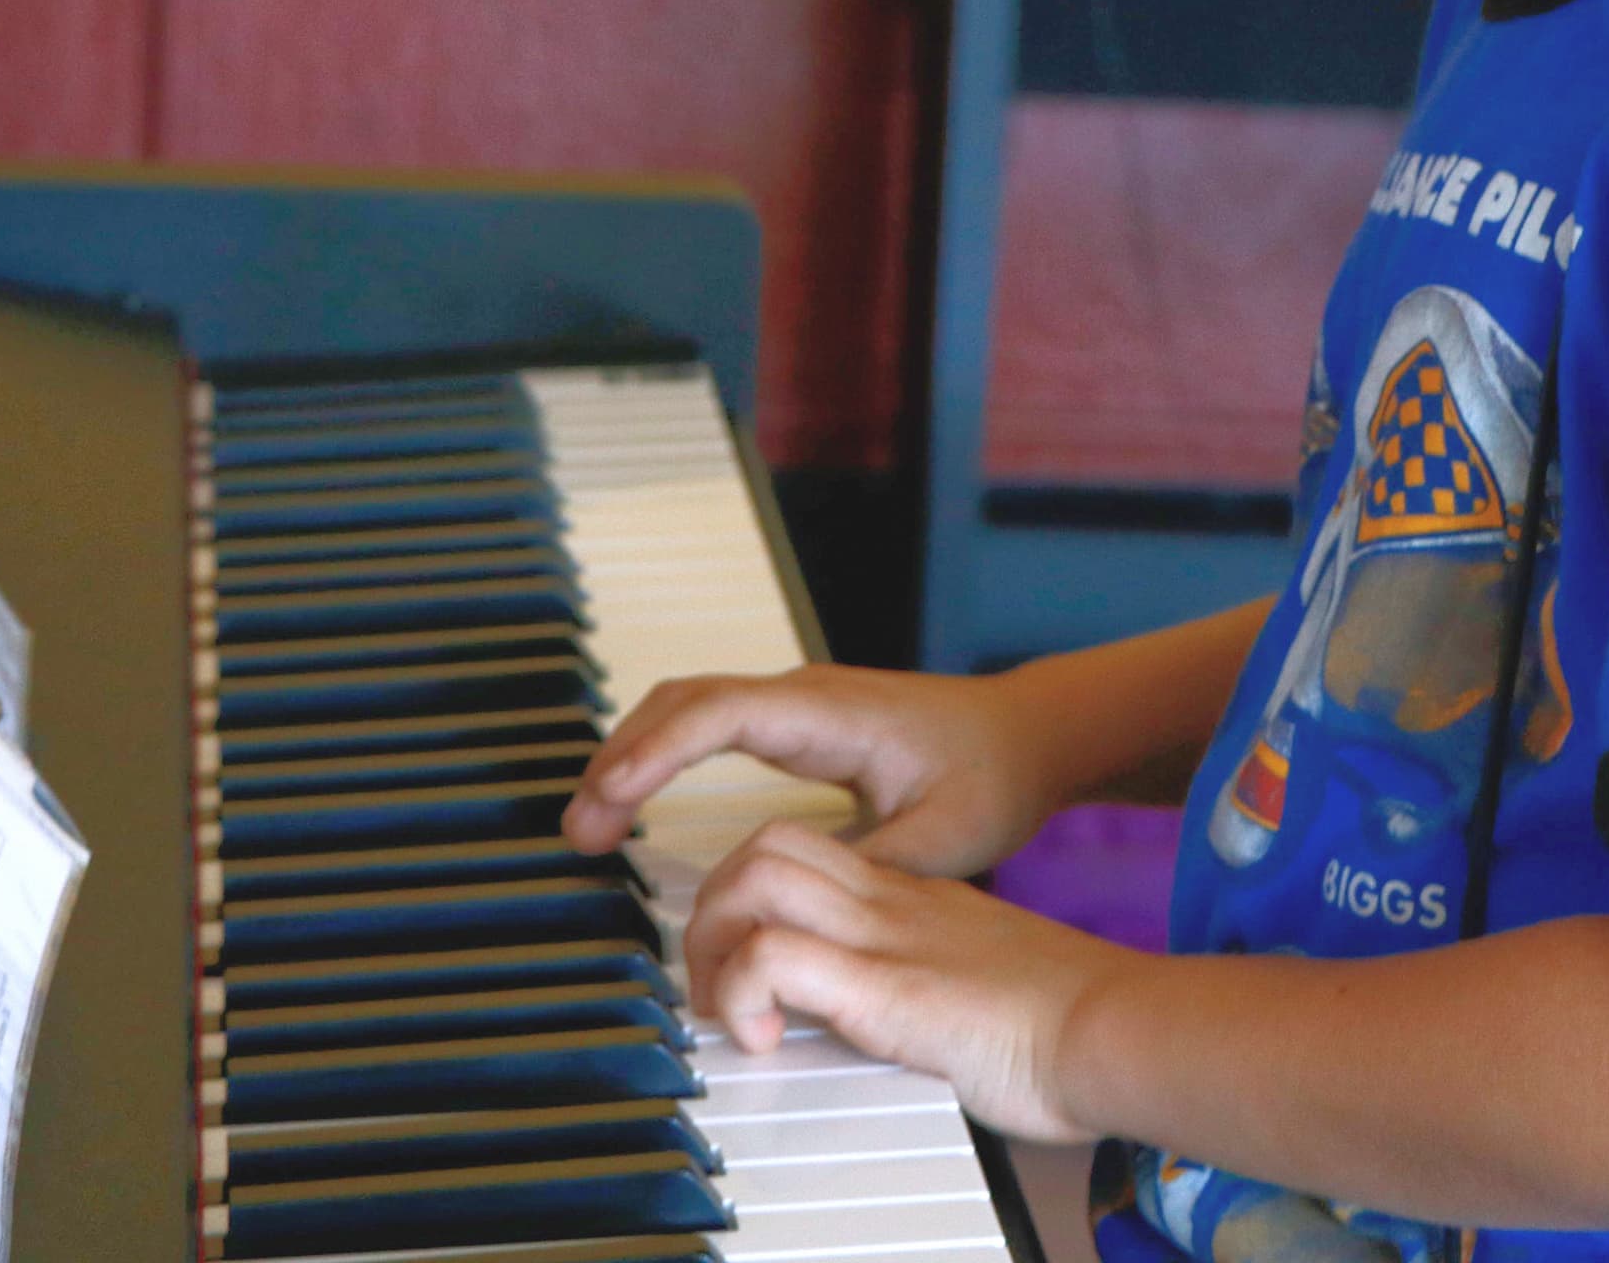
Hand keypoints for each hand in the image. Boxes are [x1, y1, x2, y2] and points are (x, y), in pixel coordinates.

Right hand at [563, 664, 1063, 876]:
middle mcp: (804, 697)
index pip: (719, 713)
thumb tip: (805, 912)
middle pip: (684, 702)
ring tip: (592, 824)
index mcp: (831, 714)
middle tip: (580, 830)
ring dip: (635, 754)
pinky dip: (663, 754)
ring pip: (690, 708)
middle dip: (623, 757)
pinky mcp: (797, 724)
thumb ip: (874, 872)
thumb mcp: (947, 838)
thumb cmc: (994, 775)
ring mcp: (797, 706)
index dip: (655, 753)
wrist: (1028, 735)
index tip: (609, 797)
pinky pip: (710, 724)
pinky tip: (639, 799)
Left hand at [684, 818, 1137, 1143]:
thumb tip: (905, 1027)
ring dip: (714, 942)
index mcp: (919, 901)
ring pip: (754, 875)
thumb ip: (938, 987)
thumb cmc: (1076, 1023)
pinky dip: (741, 992)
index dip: (757, 901)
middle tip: (717, 987)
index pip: (812, 857)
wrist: (1124, 1026)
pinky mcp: (886, 985)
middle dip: (714, 909)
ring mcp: (888, 936)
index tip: (745, 970)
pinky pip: (772, 955)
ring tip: (728, 1009)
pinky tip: (764, 1039)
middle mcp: (895, 903)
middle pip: (766, 846)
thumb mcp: (987, 987)